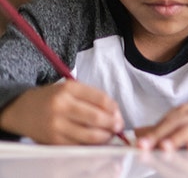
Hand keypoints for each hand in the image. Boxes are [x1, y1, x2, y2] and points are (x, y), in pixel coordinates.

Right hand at [0, 80, 122, 144]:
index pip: (100, 99)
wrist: (22, 110)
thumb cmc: (52, 98)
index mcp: (68, 89)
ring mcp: (56, 125)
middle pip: (97, 118)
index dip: (114, 108)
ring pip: (90, 135)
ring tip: (109, 134)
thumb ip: (93, 97)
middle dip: (113, 124)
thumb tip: (115, 113)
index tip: (118, 113)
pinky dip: (92, 144)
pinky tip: (95, 140)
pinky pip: (79, 145)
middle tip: (119, 126)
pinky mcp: (53, 141)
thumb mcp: (70, 89)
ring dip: (105, 136)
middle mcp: (61, 106)